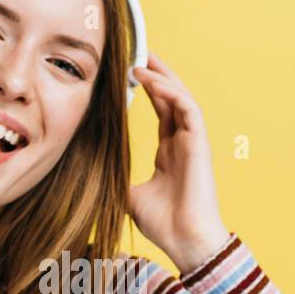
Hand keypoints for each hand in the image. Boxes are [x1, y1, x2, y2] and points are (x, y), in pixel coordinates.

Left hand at [128, 52, 229, 274]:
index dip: (149, 90)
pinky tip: (153, 82)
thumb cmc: (164, 224)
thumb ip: (118, 177)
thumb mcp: (129, 195)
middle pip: (173, 98)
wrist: (185, 241)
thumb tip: (94, 169)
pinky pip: (188, 109)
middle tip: (139, 52)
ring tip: (143, 60)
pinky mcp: (200, 145)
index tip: (129, 73)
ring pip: (182, 98)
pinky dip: (171, 93)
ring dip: (164, 78)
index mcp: (169, 152)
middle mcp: (183, 143)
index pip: (162, 111)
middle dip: (158, 74)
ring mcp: (193, 143)